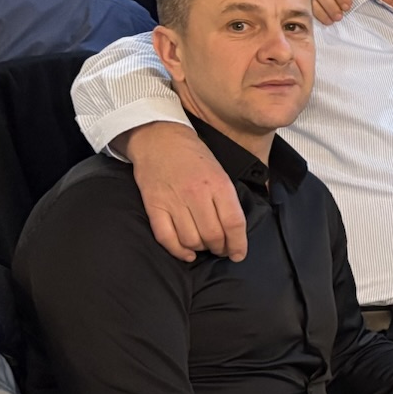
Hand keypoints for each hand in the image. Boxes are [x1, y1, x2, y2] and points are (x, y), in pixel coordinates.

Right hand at [126, 122, 246, 261]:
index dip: (239, 244)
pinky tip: (187, 253)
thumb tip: (235, 231)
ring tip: (204, 247)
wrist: (160, 139)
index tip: (239, 254)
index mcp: (219, 184)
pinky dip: (178, 251)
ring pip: (191, 240)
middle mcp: (197, 194)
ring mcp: (174, 201)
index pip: (234, 223)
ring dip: (200, 250)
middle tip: (221, 249)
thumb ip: (228, 200)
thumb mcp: (221, 172)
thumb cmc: (194, 156)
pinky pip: (166, 238)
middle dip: (220, 249)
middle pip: (213, 235)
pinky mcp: (154, 206)